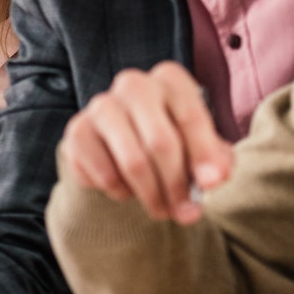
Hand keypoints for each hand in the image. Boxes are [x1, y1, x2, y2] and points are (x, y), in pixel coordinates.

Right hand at [59, 61, 232, 221]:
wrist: (121, 146)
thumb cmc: (171, 142)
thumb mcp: (202, 148)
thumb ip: (216, 161)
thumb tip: (214, 177)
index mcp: (170, 80)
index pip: (190, 116)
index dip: (203, 154)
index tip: (211, 184)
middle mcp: (133, 84)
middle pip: (160, 141)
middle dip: (176, 184)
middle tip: (186, 213)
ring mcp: (101, 106)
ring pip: (133, 162)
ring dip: (151, 195)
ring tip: (161, 209)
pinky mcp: (77, 131)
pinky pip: (104, 174)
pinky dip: (120, 192)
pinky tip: (127, 189)